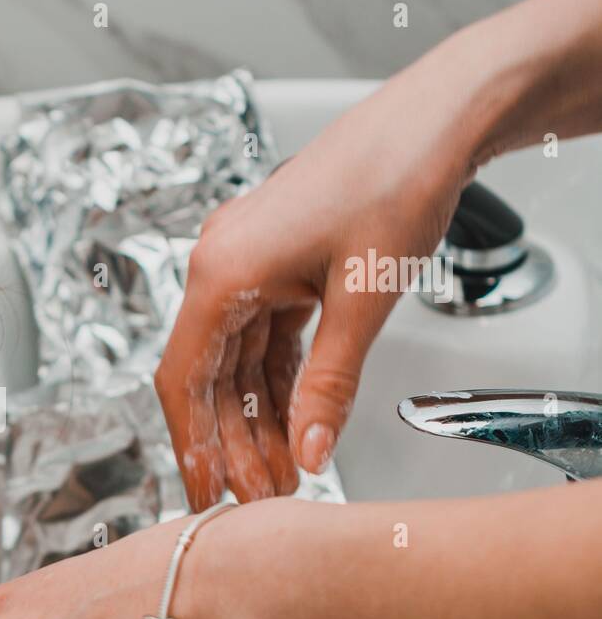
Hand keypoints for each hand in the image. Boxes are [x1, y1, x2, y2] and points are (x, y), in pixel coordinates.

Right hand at [156, 50, 484, 510]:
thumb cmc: (395, 182)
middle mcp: (221, 265)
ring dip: (258, 417)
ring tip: (281, 471)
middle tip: (256, 496)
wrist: (435, 121)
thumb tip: (311, 454)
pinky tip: (295, 421)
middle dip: (233, 440)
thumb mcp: (362, 301)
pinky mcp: (275, 263)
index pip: (183, 378)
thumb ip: (329, 385)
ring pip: (239, 362)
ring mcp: (246, 263)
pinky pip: (265, 338)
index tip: (203, 491)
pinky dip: (280, 382)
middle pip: (210, 376)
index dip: (191, 442)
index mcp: (221, 271)